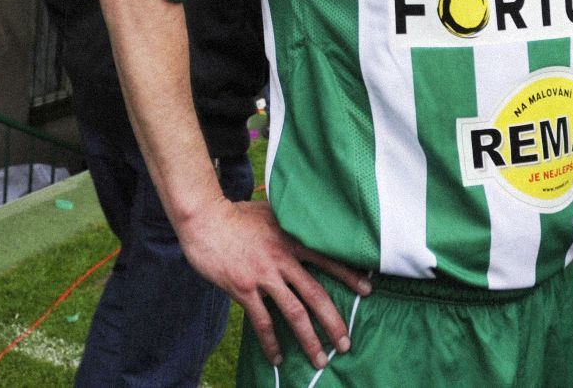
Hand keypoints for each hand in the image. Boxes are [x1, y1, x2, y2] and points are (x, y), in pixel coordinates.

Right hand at [177, 198, 368, 369]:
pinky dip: (271, 341)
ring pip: (294, 312)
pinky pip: (262, 320)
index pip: (327, 258)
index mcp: (291, 239)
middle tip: (345, 344)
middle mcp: (282, 258)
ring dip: (308, 339)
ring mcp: (264, 274)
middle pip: (316, 294)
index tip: (367, 290)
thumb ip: (287, 220)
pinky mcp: (244, 288)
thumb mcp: (269, 210)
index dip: (348, 275)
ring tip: (319, 361)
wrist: (204, 219)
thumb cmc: (235, 214)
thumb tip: (302, 220)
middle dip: (333, 322)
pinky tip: (277, 357)